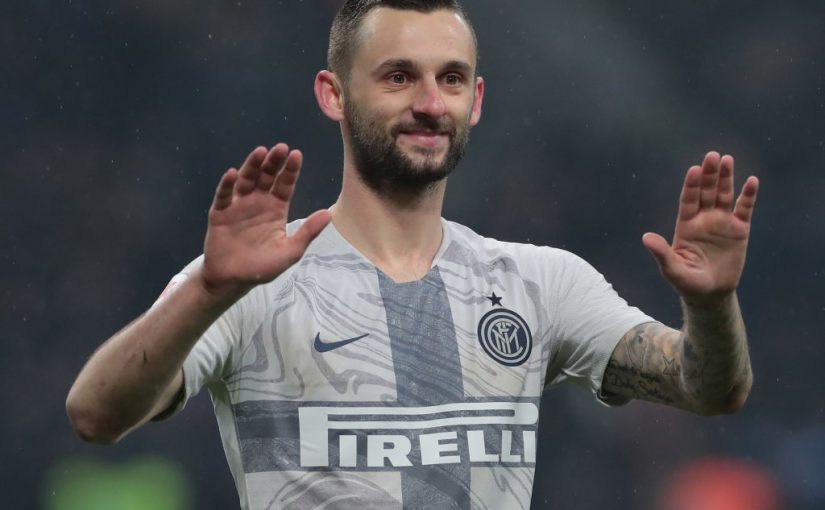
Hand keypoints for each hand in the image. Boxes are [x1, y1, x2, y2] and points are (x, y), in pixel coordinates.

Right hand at [200, 144, 331, 296]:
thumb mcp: (290, 251)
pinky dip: (227, 184)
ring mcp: (238, 206)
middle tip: (280, 148)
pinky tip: (232, 173)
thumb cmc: (263, 267)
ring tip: (259, 152)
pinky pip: (223, 196)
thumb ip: (307, 232)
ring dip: (252, 166)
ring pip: (245, 181)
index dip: (290, 170)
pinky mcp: (219, 213)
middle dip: (273, 162)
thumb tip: (329, 214)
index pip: (285, 185)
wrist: (233, 280)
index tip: (296, 154)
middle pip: (266, 177)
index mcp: (276, 209)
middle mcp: (258, 202)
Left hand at [642, 151, 758, 305]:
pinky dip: (748, 196)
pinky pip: (744, 209)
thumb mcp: (672, 269)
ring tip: (727, 159)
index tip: (694, 170)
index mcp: (686, 225)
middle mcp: (703, 219)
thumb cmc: (687, 282)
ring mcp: (721, 223)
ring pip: (724, 195)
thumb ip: (662, 252)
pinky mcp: (739, 230)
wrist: (710, 294)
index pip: (688, 200)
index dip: (691, 185)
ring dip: (726, 178)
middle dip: (709, 175)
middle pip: (706, 192)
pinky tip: (752, 181)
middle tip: (712, 155)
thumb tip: (645, 238)